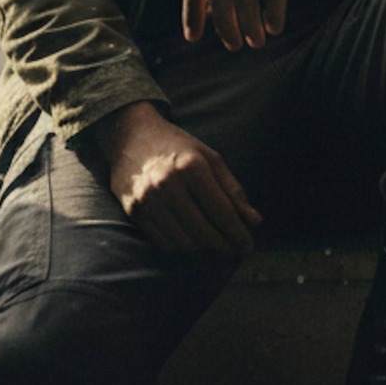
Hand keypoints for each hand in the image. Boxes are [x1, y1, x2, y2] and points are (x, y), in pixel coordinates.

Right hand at [95, 101, 260, 256]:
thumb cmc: (177, 146)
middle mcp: (168, 184)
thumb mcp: (210, 158)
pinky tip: (189, 236)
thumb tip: (254, 221)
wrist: (131, 134)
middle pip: (204, 231)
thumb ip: (232, 190)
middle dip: (224, 245)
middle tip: (234, 250)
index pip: (222, 212)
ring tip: (211, 240)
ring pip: (184, 242)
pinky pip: (163, 242)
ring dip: (202, 246)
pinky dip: (180, 245)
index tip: (248, 247)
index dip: (238, 234)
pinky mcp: (133, 210)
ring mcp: (148, 199)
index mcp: (192, 167)